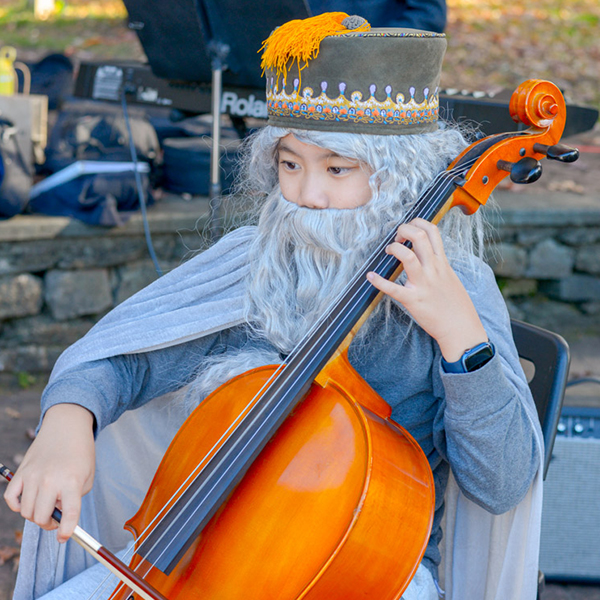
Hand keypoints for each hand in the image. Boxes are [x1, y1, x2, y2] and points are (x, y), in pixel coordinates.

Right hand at [3, 404, 95, 542]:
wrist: (67, 427)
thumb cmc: (80, 453)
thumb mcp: (87, 476)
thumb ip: (75, 498)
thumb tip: (59, 515)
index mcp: (72, 481)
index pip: (69, 513)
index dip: (66, 530)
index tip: (64, 537)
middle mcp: (51, 479)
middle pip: (41, 517)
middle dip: (49, 524)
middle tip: (56, 518)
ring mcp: (33, 476)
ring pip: (26, 512)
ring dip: (35, 515)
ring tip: (46, 506)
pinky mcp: (22, 472)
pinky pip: (11, 498)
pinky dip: (17, 506)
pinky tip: (28, 502)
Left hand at [366, 218, 487, 361]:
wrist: (461, 329)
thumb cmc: (456, 305)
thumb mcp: (451, 278)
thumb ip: (439, 265)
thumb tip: (426, 256)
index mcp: (442, 263)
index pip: (432, 231)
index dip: (417, 223)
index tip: (408, 231)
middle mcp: (433, 269)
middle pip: (419, 236)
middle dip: (404, 230)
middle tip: (397, 239)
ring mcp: (423, 284)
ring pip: (408, 256)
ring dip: (394, 249)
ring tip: (389, 251)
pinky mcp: (413, 300)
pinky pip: (393, 289)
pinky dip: (379, 281)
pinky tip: (370, 276)